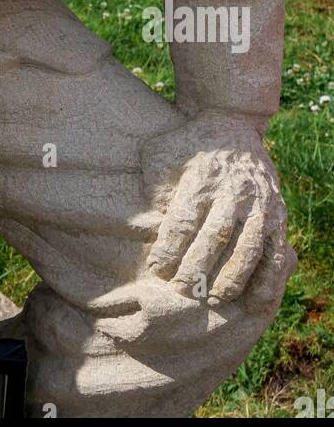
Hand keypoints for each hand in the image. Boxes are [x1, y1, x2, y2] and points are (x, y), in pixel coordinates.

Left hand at [141, 110, 294, 306]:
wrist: (231, 125)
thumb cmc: (187, 144)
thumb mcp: (162, 152)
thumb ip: (154, 184)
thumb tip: (148, 220)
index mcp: (202, 178)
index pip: (184, 220)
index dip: (169, 248)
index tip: (157, 270)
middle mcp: (233, 192)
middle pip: (215, 237)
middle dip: (196, 268)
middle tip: (181, 291)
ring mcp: (258, 205)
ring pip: (247, 248)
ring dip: (230, 278)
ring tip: (213, 299)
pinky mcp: (277, 215)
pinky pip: (276, 252)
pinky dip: (268, 279)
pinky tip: (256, 302)